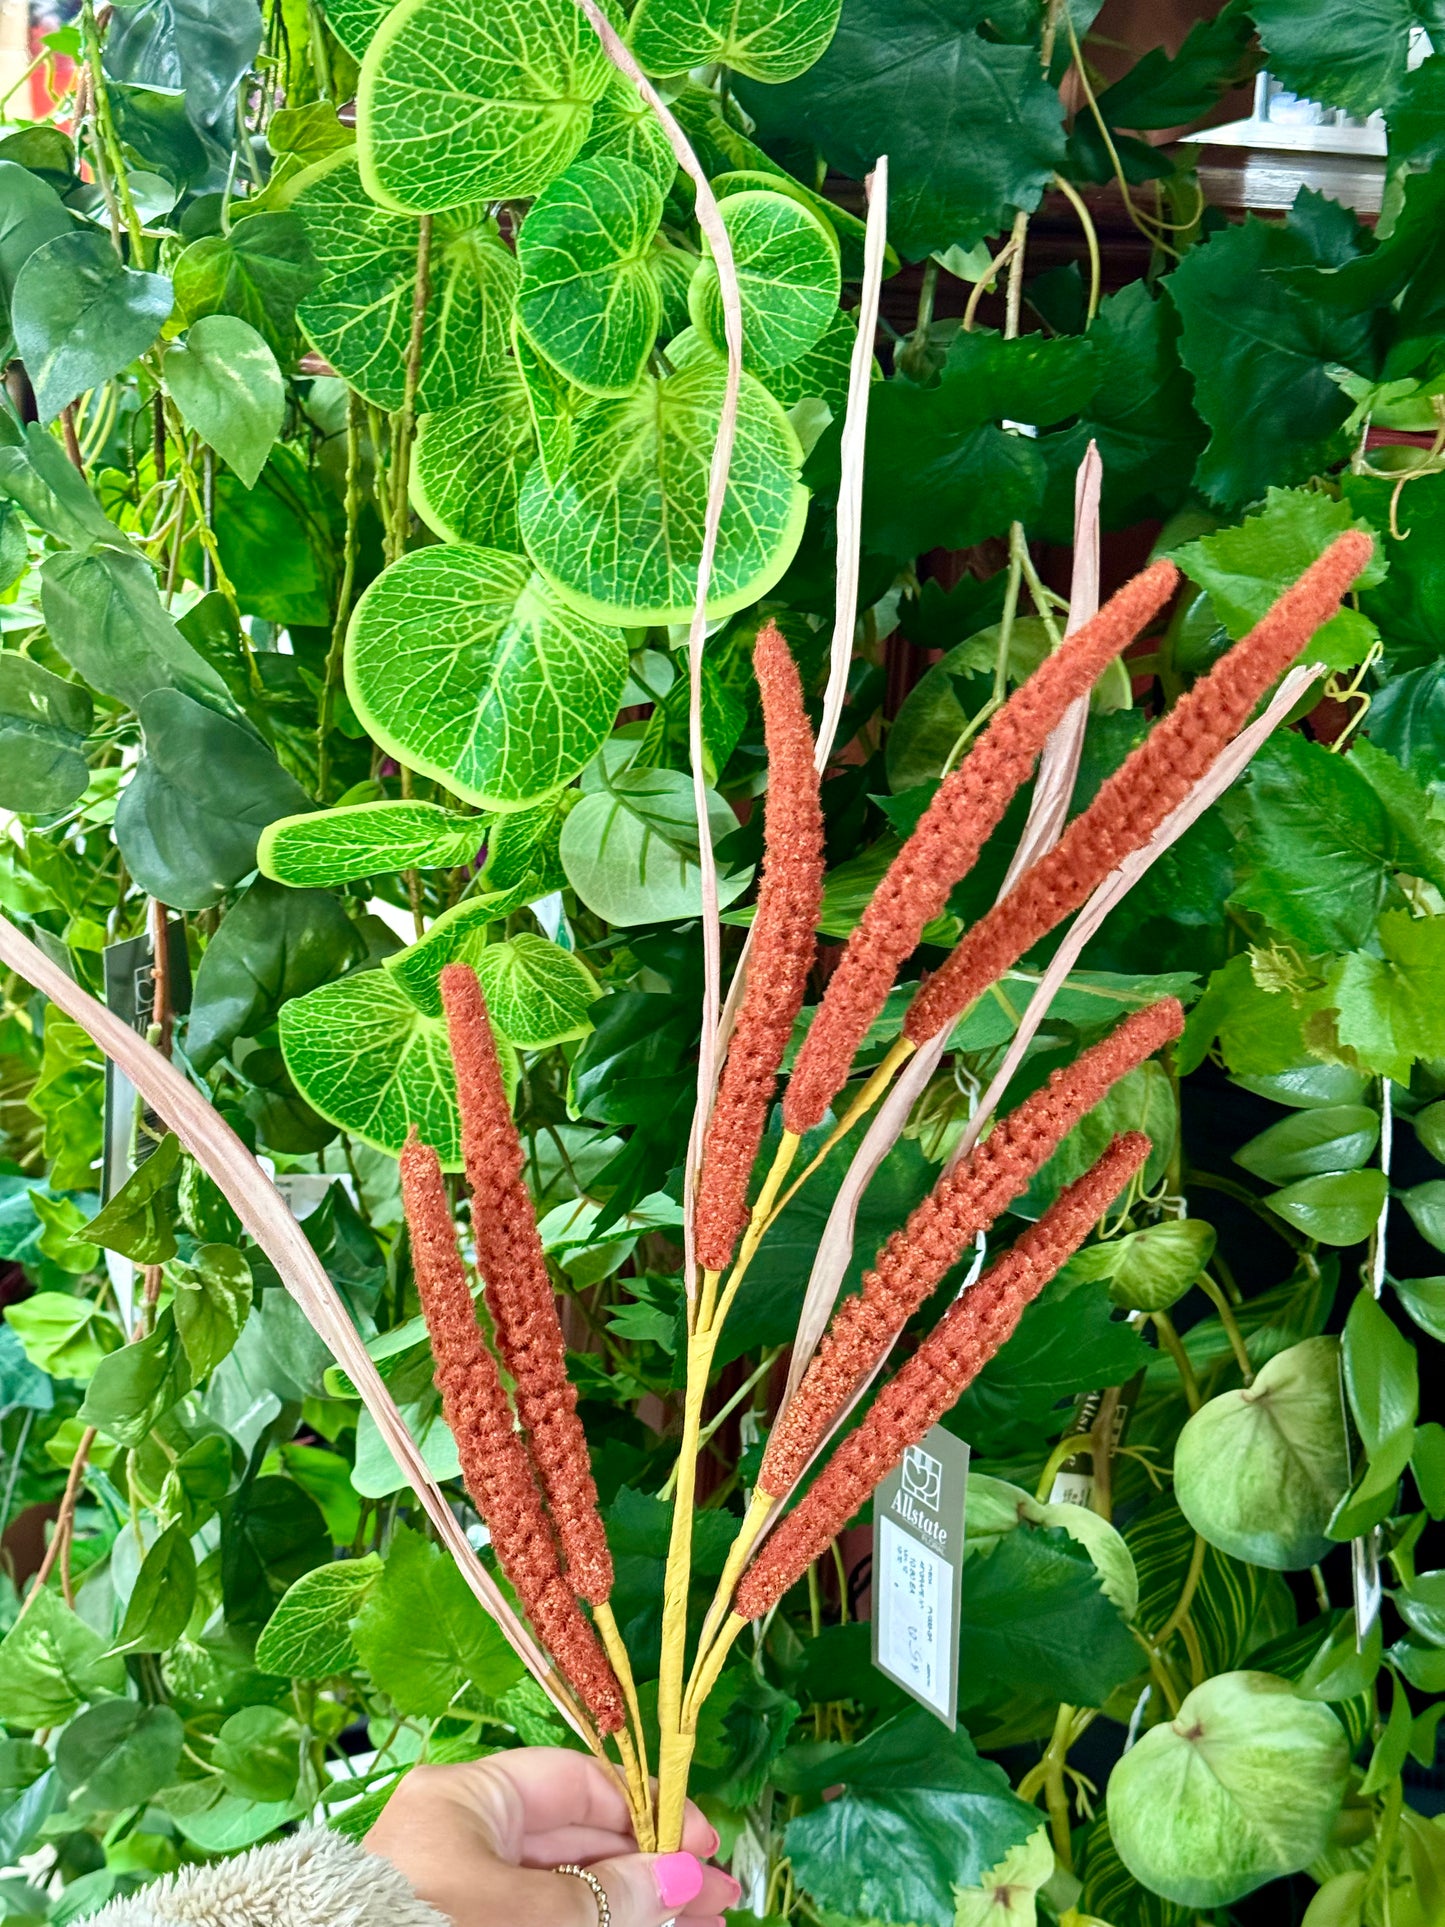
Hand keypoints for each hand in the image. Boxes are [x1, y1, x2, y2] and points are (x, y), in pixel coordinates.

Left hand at [364, 1748, 739, 1926]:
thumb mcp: (524, 1913)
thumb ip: (606, 1899)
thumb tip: (683, 1877)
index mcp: (465, 1799)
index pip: (574, 1784)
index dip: (646, 1811)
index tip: (703, 1844)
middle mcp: (463, 1838)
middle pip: (580, 1841)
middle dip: (654, 1871)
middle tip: (720, 1901)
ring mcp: (461, 1891)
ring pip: (569, 1890)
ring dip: (637, 1908)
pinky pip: (545, 1921)